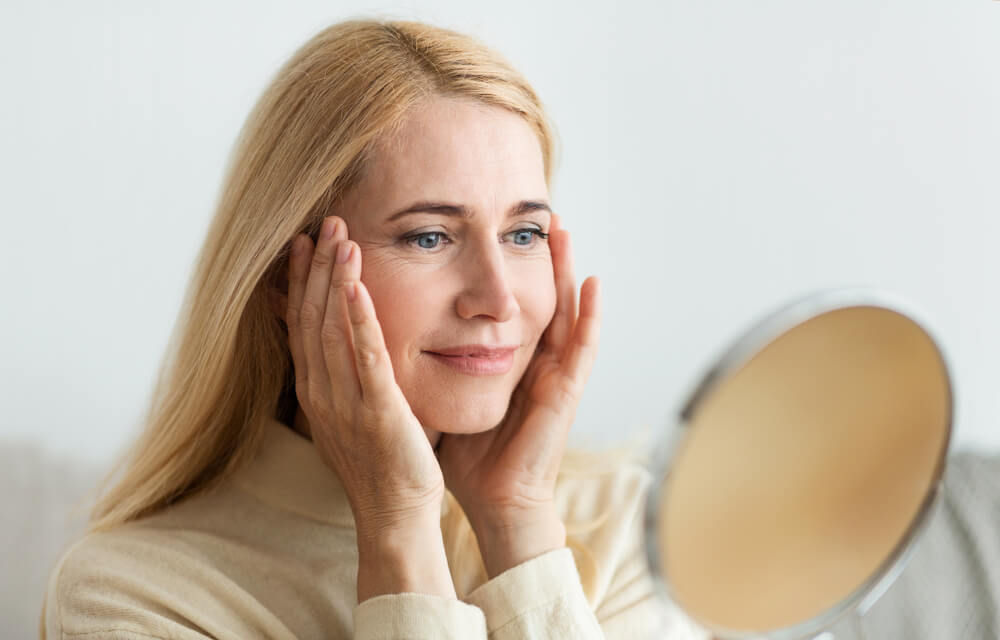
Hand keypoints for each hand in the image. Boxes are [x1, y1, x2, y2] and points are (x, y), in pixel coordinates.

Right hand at [284, 215, 444, 534]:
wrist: (395, 513)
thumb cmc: (382, 461)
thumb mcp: (351, 411)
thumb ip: (343, 373)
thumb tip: (339, 338)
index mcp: (315, 390)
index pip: (302, 323)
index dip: (302, 280)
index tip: (306, 241)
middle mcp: (322, 392)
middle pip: (312, 317)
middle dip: (317, 268)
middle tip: (325, 222)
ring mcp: (346, 402)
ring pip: (333, 330)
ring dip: (335, 281)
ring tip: (340, 237)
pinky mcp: (378, 412)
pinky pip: (366, 359)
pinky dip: (360, 320)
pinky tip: (358, 287)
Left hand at [435, 213, 601, 576]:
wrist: (493, 502)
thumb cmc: (470, 456)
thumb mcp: (446, 398)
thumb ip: (430, 368)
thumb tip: (390, 337)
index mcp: (509, 363)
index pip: (510, 305)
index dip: (506, 268)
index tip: (492, 230)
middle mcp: (536, 363)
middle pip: (541, 298)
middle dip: (539, 257)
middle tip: (537, 214)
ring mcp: (555, 376)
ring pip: (566, 312)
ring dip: (566, 270)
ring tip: (563, 230)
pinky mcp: (565, 394)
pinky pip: (583, 349)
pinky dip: (590, 316)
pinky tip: (591, 283)